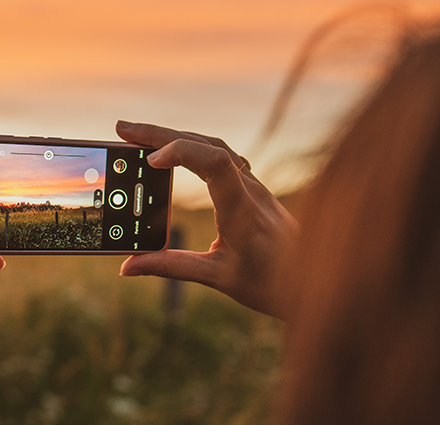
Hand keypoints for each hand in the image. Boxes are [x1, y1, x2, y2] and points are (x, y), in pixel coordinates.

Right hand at [116, 121, 297, 317]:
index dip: (182, 152)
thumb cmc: (273, 282)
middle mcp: (250, 190)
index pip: (216, 163)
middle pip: (207, 145)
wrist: (317, 280)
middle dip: (161, 134)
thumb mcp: (218, 277)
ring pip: (213, 146)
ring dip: (175, 136)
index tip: (151, 160)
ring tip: (137, 137)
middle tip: (122, 129)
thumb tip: (128, 266)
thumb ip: (172, 267)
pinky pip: (220, 156)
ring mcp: (253, 185)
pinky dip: (191, 147)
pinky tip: (172, 150)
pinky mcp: (251, 188)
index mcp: (243, 211)